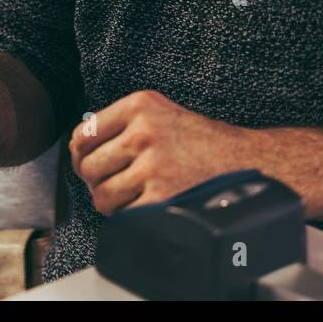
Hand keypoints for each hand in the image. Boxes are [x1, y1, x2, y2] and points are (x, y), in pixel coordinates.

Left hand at [70, 90, 251, 214]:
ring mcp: (152, 166)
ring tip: (132, 195)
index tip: (91, 162)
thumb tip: (76, 148)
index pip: (84, 134)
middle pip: (87, 166)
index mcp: (141, 105)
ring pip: (101, 194)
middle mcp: (144, 132)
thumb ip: (119, 124)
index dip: (82, 154)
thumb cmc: (200, 141)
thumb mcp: (160, 114)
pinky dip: (129, 216)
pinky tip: (147, 204)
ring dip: (112, 201)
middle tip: (114, 182)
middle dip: (96, 180)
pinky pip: (122, 215)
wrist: (246, 162)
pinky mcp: (161, 197)